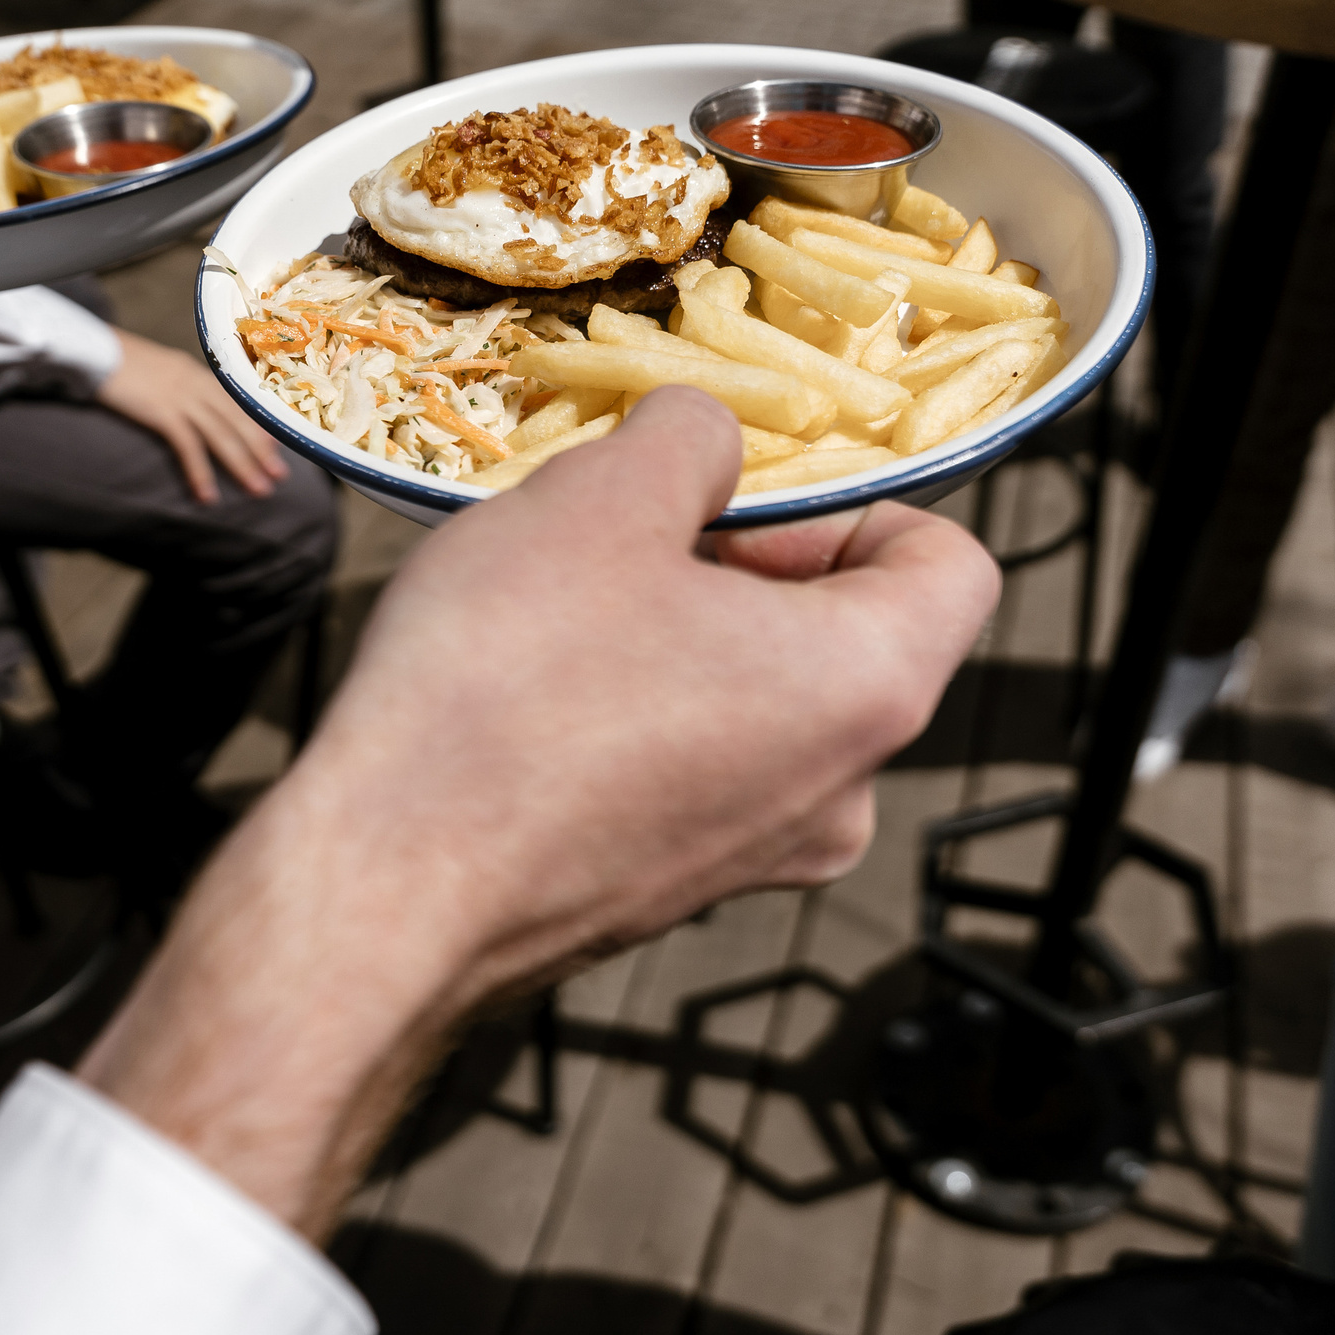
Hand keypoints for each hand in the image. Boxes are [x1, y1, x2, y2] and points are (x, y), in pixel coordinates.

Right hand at [78, 388, 1000, 1235]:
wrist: (383, 888)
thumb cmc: (506, 689)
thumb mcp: (603, 498)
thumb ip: (690, 437)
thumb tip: (706, 441)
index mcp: (872, 685)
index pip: (951, 563)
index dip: (852, 500)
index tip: (733, 500)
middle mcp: (841, 791)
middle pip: (844, 632)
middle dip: (740, 565)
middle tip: (621, 538)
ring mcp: (756, 859)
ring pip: (754, 701)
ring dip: (674, 636)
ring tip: (556, 613)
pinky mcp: (667, 896)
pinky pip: (686, 770)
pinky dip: (629, 716)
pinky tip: (524, 696)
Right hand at [94, 330, 290, 502]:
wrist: (93, 348)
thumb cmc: (117, 361)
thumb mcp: (155, 370)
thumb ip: (174, 384)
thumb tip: (184, 405)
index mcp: (195, 372)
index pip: (236, 402)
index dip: (257, 426)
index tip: (275, 446)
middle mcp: (195, 382)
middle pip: (237, 420)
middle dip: (261, 450)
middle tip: (280, 476)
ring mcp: (180, 396)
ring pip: (221, 435)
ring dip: (243, 465)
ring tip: (259, 490)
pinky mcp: (161, 411)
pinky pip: (188, 446)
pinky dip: (200, 472)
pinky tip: (208, 495)